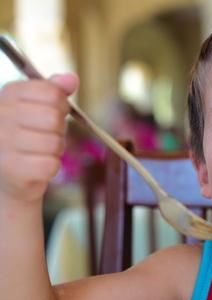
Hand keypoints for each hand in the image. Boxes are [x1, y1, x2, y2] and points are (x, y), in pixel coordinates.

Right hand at [0, 74, 78, 202]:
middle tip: (45, 135)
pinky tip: (35, 166)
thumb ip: (53, 91)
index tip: (53, 114)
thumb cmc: (25, 137)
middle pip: (53, 117)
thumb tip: (72, 79)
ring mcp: (2, 142)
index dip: (61, 106)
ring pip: (54, 142)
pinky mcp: (11, 168)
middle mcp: (0, 115)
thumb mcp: (37, 108)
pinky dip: (50, 167)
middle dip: (58, 130)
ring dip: (54, 150)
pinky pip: (50, 164)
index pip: (50, 92)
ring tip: (38, 151)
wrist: (7, 175)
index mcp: (7, 94)